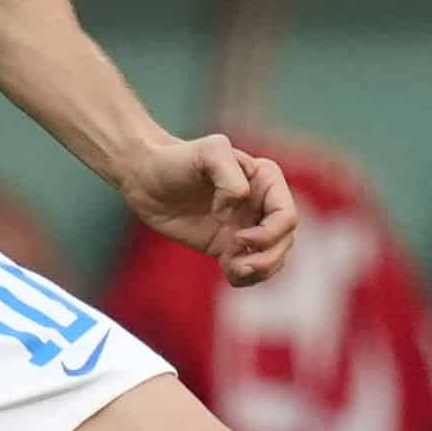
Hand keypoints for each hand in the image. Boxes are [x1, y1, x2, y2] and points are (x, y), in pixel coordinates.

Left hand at [121, 135, 296, 285]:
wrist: (145, 178)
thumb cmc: (176, 159)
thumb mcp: (208, 152)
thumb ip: (231, 176)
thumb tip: (232, 212)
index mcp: (265, 179)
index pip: (287, 217)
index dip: (269, 234)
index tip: (238, 237)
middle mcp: (261, 203)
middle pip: (285, 242)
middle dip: (267, 258)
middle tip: (238, 263)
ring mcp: (247, 225)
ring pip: (273, 258)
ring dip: (259, 272)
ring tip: (232, 269)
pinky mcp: (228, 244)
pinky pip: (251, 269)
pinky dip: (245, 278)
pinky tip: (227, 270)